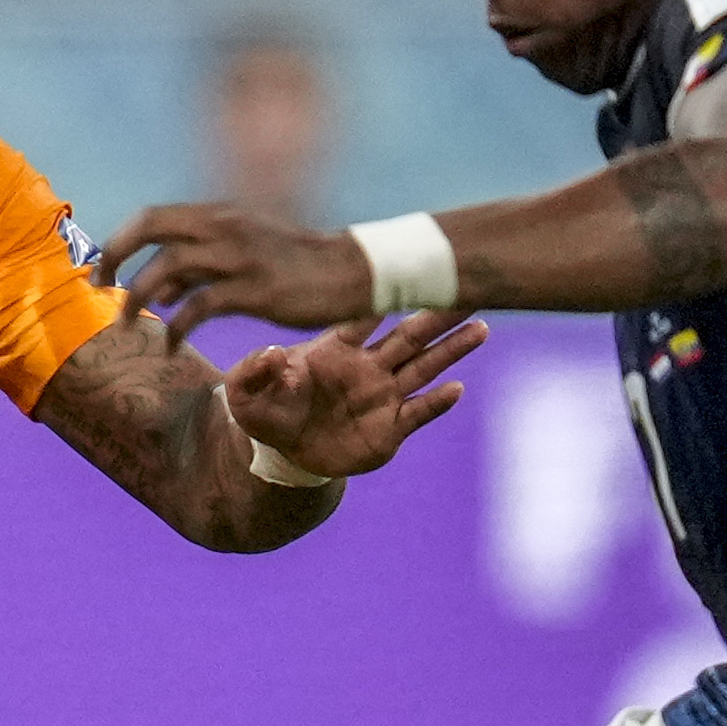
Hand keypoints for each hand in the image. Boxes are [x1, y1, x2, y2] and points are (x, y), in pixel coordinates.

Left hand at [114, 202, 374, 335]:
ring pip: (168, 268)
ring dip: (137, 297)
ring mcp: (238, 257)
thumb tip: (157, 293)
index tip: (103, 271)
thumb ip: (197, 267)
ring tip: (125, 323)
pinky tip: (169, 346)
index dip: (119, 241)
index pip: (152, 216)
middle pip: (150, 228)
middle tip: (101, 288)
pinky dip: (176, 329)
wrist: (349, 271)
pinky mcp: (254, 289)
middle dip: (116, 256)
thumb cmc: (292, 265)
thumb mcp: (240, 253)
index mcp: (217, 215)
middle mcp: (223, 228)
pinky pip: (198, 308)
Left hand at [224, 311, 486, 479]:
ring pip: (425, 367)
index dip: (380, 299)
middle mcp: (367, 367)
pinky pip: (419, 412)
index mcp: (334, 350)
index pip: (361, 318)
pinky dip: (437, 402)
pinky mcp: (390, 428)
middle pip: (409, 335)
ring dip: (451, 349)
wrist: (282, 452)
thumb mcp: (245, 392)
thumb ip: (254, 371)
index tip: (403, 273)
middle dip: (437, 314)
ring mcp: (383, 395)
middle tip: (466, 289)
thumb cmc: (266, 410)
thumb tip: (270, 354)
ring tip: (480, 328)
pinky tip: (456, 389)